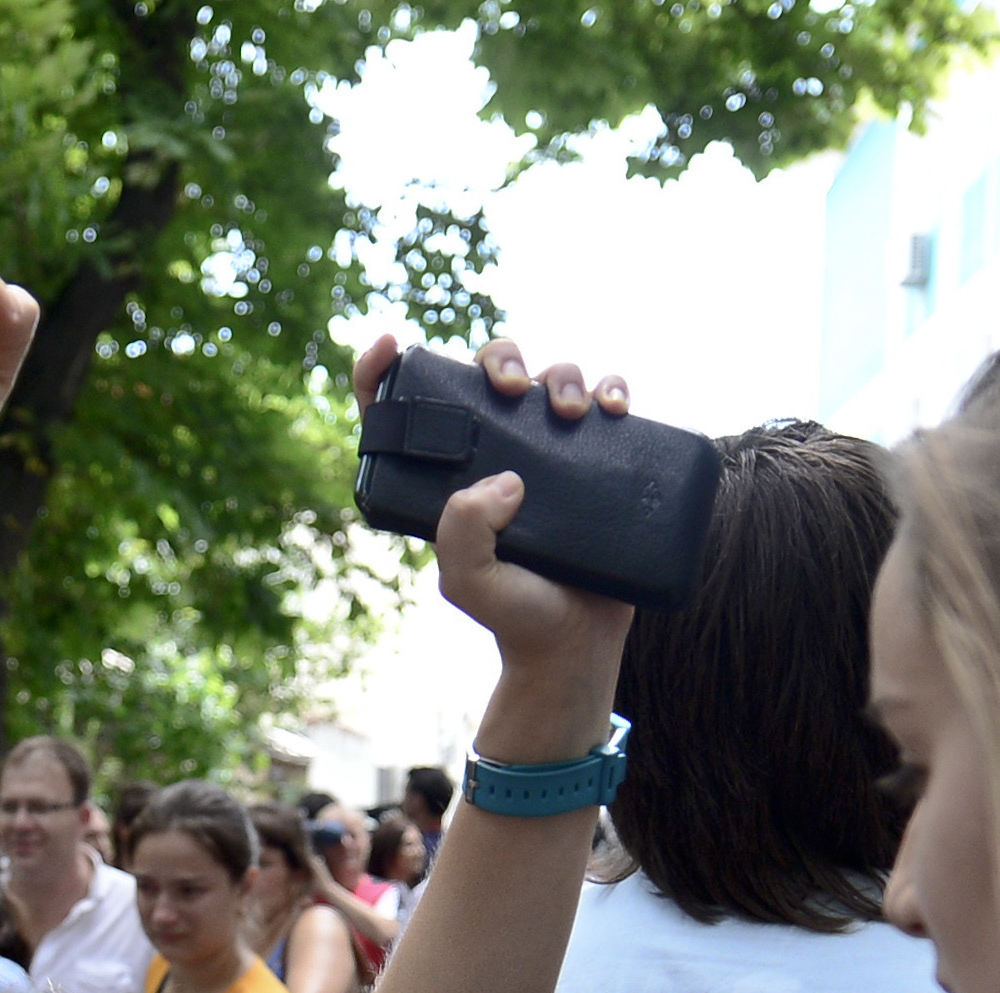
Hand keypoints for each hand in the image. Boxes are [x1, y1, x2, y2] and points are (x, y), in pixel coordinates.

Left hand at [352, 334, 638, 701]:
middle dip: (501, 360)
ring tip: (573, 412)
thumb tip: (505, 479)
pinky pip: (607, 404)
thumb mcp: (468, 581)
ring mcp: (550, 457)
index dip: (384, 369)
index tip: (392, 342)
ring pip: (551, 380)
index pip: (405, 411)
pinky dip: (613, 389)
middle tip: (511, 388)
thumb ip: (463, 532)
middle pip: (491, 375)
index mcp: (451, 474)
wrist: (578, 643)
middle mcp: (498, 456)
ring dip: (562, 376)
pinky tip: (615, 405)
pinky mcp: (598, 463)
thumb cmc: (515, 615)